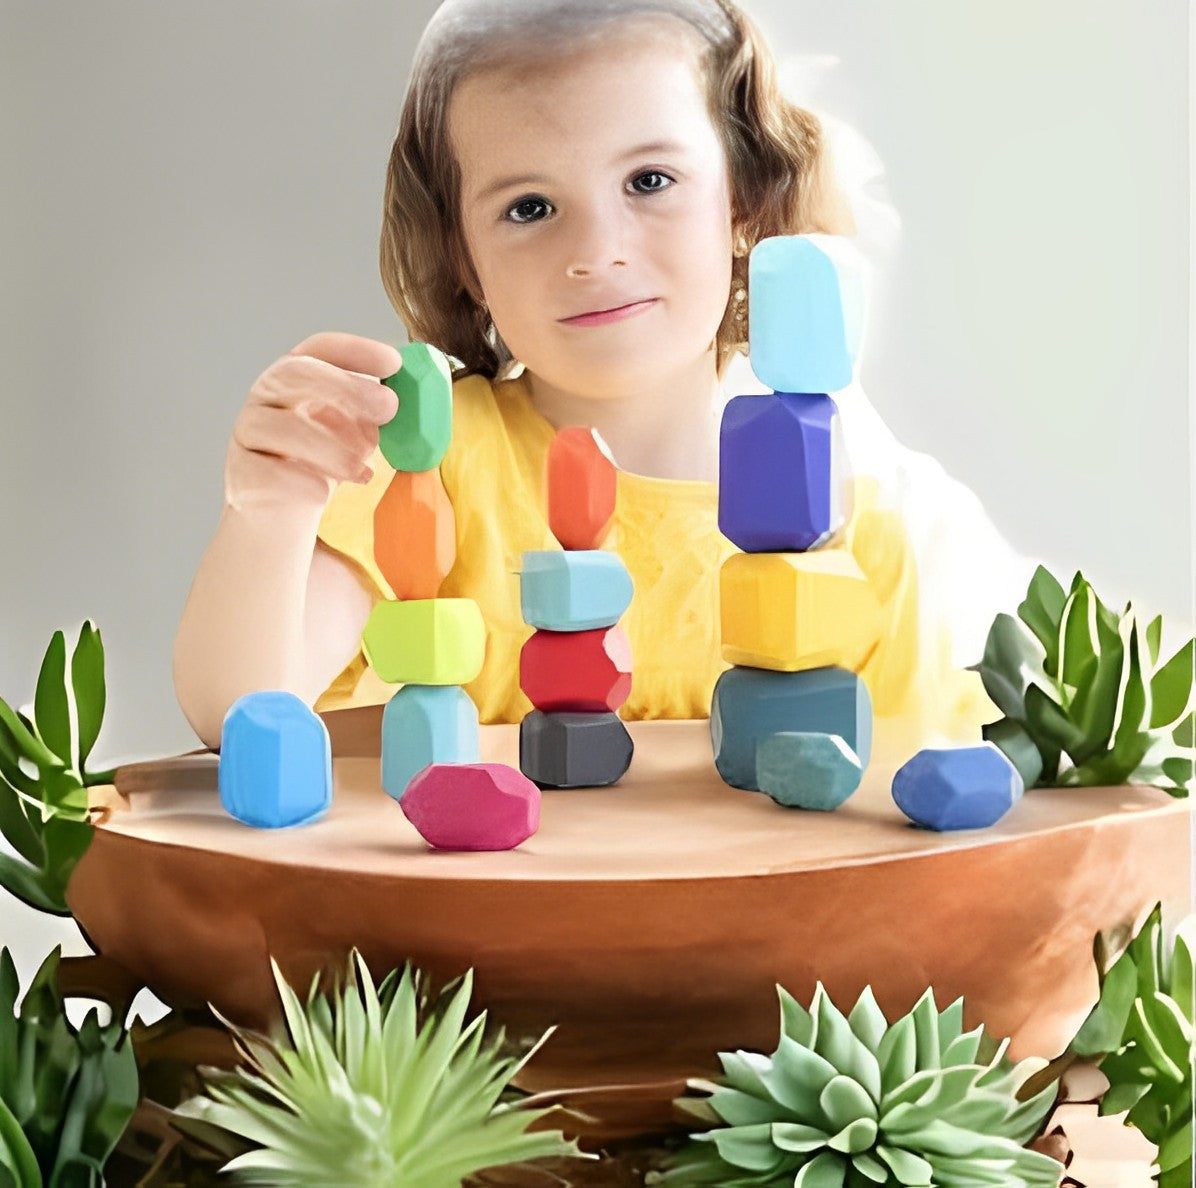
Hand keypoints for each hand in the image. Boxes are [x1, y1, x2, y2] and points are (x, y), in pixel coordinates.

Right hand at [224, 331, 400, 512]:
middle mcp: (266, 397)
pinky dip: (303, 481)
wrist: (282, 513)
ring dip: (332, 446)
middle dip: (346, 388)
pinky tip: (327, 492)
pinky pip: (270, 472)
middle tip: (388, 407)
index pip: (319, 349)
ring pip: (283, 427)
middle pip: (295, 374)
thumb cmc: (323, 465)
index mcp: (295, 377)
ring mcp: (249, 433)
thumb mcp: (356, 434)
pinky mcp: (242, 474)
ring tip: (363, 468)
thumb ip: (375, 415)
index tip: (393, 363)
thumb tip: (406, 403)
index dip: (355, 350)